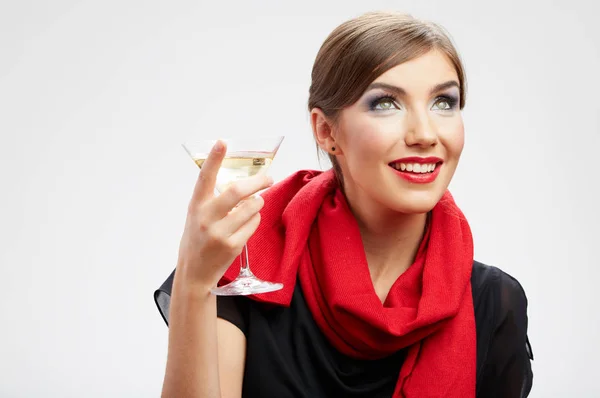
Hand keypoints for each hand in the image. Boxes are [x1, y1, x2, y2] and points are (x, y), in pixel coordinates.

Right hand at [175, 140, 273, 289]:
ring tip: (253, 205)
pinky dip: (254, 220)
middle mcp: (205, 218)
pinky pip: (253, 224)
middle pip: (237, 191)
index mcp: (196, 206)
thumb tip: (243, 186)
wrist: (194, 273)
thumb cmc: (197, 240)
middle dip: (258, 181)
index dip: (214, 159)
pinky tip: (247, 224)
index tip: (222, 142)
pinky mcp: (232, 246)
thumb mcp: (196, 216)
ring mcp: (219, 233)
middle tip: (268, 178)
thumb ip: (213, 201)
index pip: (204, 178)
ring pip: (251, 207)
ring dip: (257, 203)